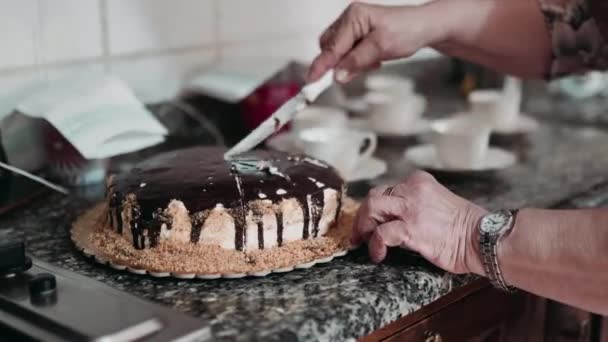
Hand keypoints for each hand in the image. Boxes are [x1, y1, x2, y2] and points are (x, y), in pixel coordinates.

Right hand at [307, 2, 447, 82]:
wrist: (425, 28)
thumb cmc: (408, 31)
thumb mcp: (382, 48)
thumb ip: (357, 61)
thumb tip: (337, 75)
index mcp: (353, 17)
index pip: (331, 46)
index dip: (320, 66)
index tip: (310, 82)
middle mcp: (349, 19)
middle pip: (328, 48)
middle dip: (336, 64)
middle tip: (351, 74)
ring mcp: (352, 27)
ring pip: (337, 52)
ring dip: (348, 64)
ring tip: (372, 62)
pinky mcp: (357, 36)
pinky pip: (346, 53)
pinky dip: (355, 62)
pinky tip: (372, 60)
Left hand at [353, 171, 486, 274]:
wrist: (483, 238)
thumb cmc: (466, 227)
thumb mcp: (437, 203)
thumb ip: (415, 205)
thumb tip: (394, 220)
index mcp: (419, 181)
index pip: (386, 190)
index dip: (375, 207)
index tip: (370, 221)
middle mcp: (412, 190)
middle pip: (374, 197)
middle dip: (363, 216)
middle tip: (359, 234)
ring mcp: (411, 208)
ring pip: (372, 208)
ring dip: (363, 227)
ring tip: (363, 242)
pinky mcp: (411, 228)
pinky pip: (381, 234)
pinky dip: (375, 245)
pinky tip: (378, 255)